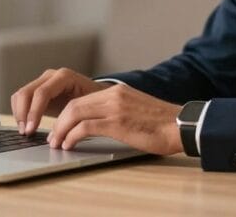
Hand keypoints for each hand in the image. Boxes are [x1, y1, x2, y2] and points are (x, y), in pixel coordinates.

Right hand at [11, 68, 109, 134]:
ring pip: (20, 94)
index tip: (31, 129)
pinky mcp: (37, 90)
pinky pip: (21, 98)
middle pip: (27, 92)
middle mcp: (50, 76)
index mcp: (64, 77)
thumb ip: (74, 116)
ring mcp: (43, 81)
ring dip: (19, 113)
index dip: (34, 112)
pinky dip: (19, 112)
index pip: (42, 93)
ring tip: (25, 130)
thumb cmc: (93, 101)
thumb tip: (62, 134)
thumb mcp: (87, 107)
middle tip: (26, 132)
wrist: (95, 94)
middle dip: (23, 114)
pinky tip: (25, 125)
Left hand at [47, 83, 182, 155]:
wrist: (181, 125)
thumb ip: (117, 112)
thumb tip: (100, 124)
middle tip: (54, 138)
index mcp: (117, 91)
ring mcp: (115, 107)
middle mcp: (113, 95)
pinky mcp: (117, 122)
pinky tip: (70, 145)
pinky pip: (85, 127)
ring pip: (75, 113)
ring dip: (62, 130)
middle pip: (74, 104)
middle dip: (59, 122)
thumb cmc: (162, 124)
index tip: (60, 128)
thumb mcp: (135, 110)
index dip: (66, 115)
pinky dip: (73, 136)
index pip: (81, 99)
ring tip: (58, 143)